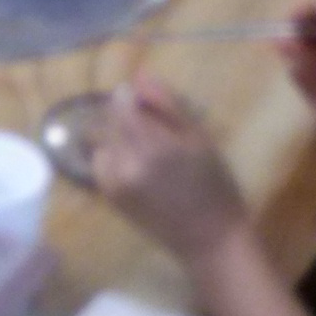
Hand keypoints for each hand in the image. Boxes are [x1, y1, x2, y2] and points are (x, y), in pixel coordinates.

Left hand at [92, 79, 250, 264]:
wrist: (210, 239)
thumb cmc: (214, 185)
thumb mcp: (199, 139)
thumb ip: (167, 106)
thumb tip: (140, 77)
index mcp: (152, 148)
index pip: (120, 106)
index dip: (129, 98)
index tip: (144, 102)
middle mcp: (126, 165)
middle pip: (108, 124)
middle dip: (124, 119)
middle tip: (154, 131)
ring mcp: (114, 185)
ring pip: (102, 144)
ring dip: (117, 139)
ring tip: (147, 151)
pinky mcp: (110, 199)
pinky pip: (101, 166)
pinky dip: (114, 159)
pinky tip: (139, 167)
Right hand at [279, 0, 315, 158]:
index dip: (308, 12)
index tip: (294, 13)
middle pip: (311, 38)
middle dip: (296, 32)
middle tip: (281, 30)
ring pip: (305, 61)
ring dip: (293, 51)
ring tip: (282, 45)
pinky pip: (306, 87)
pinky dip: (300, 75)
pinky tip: (296, 67)